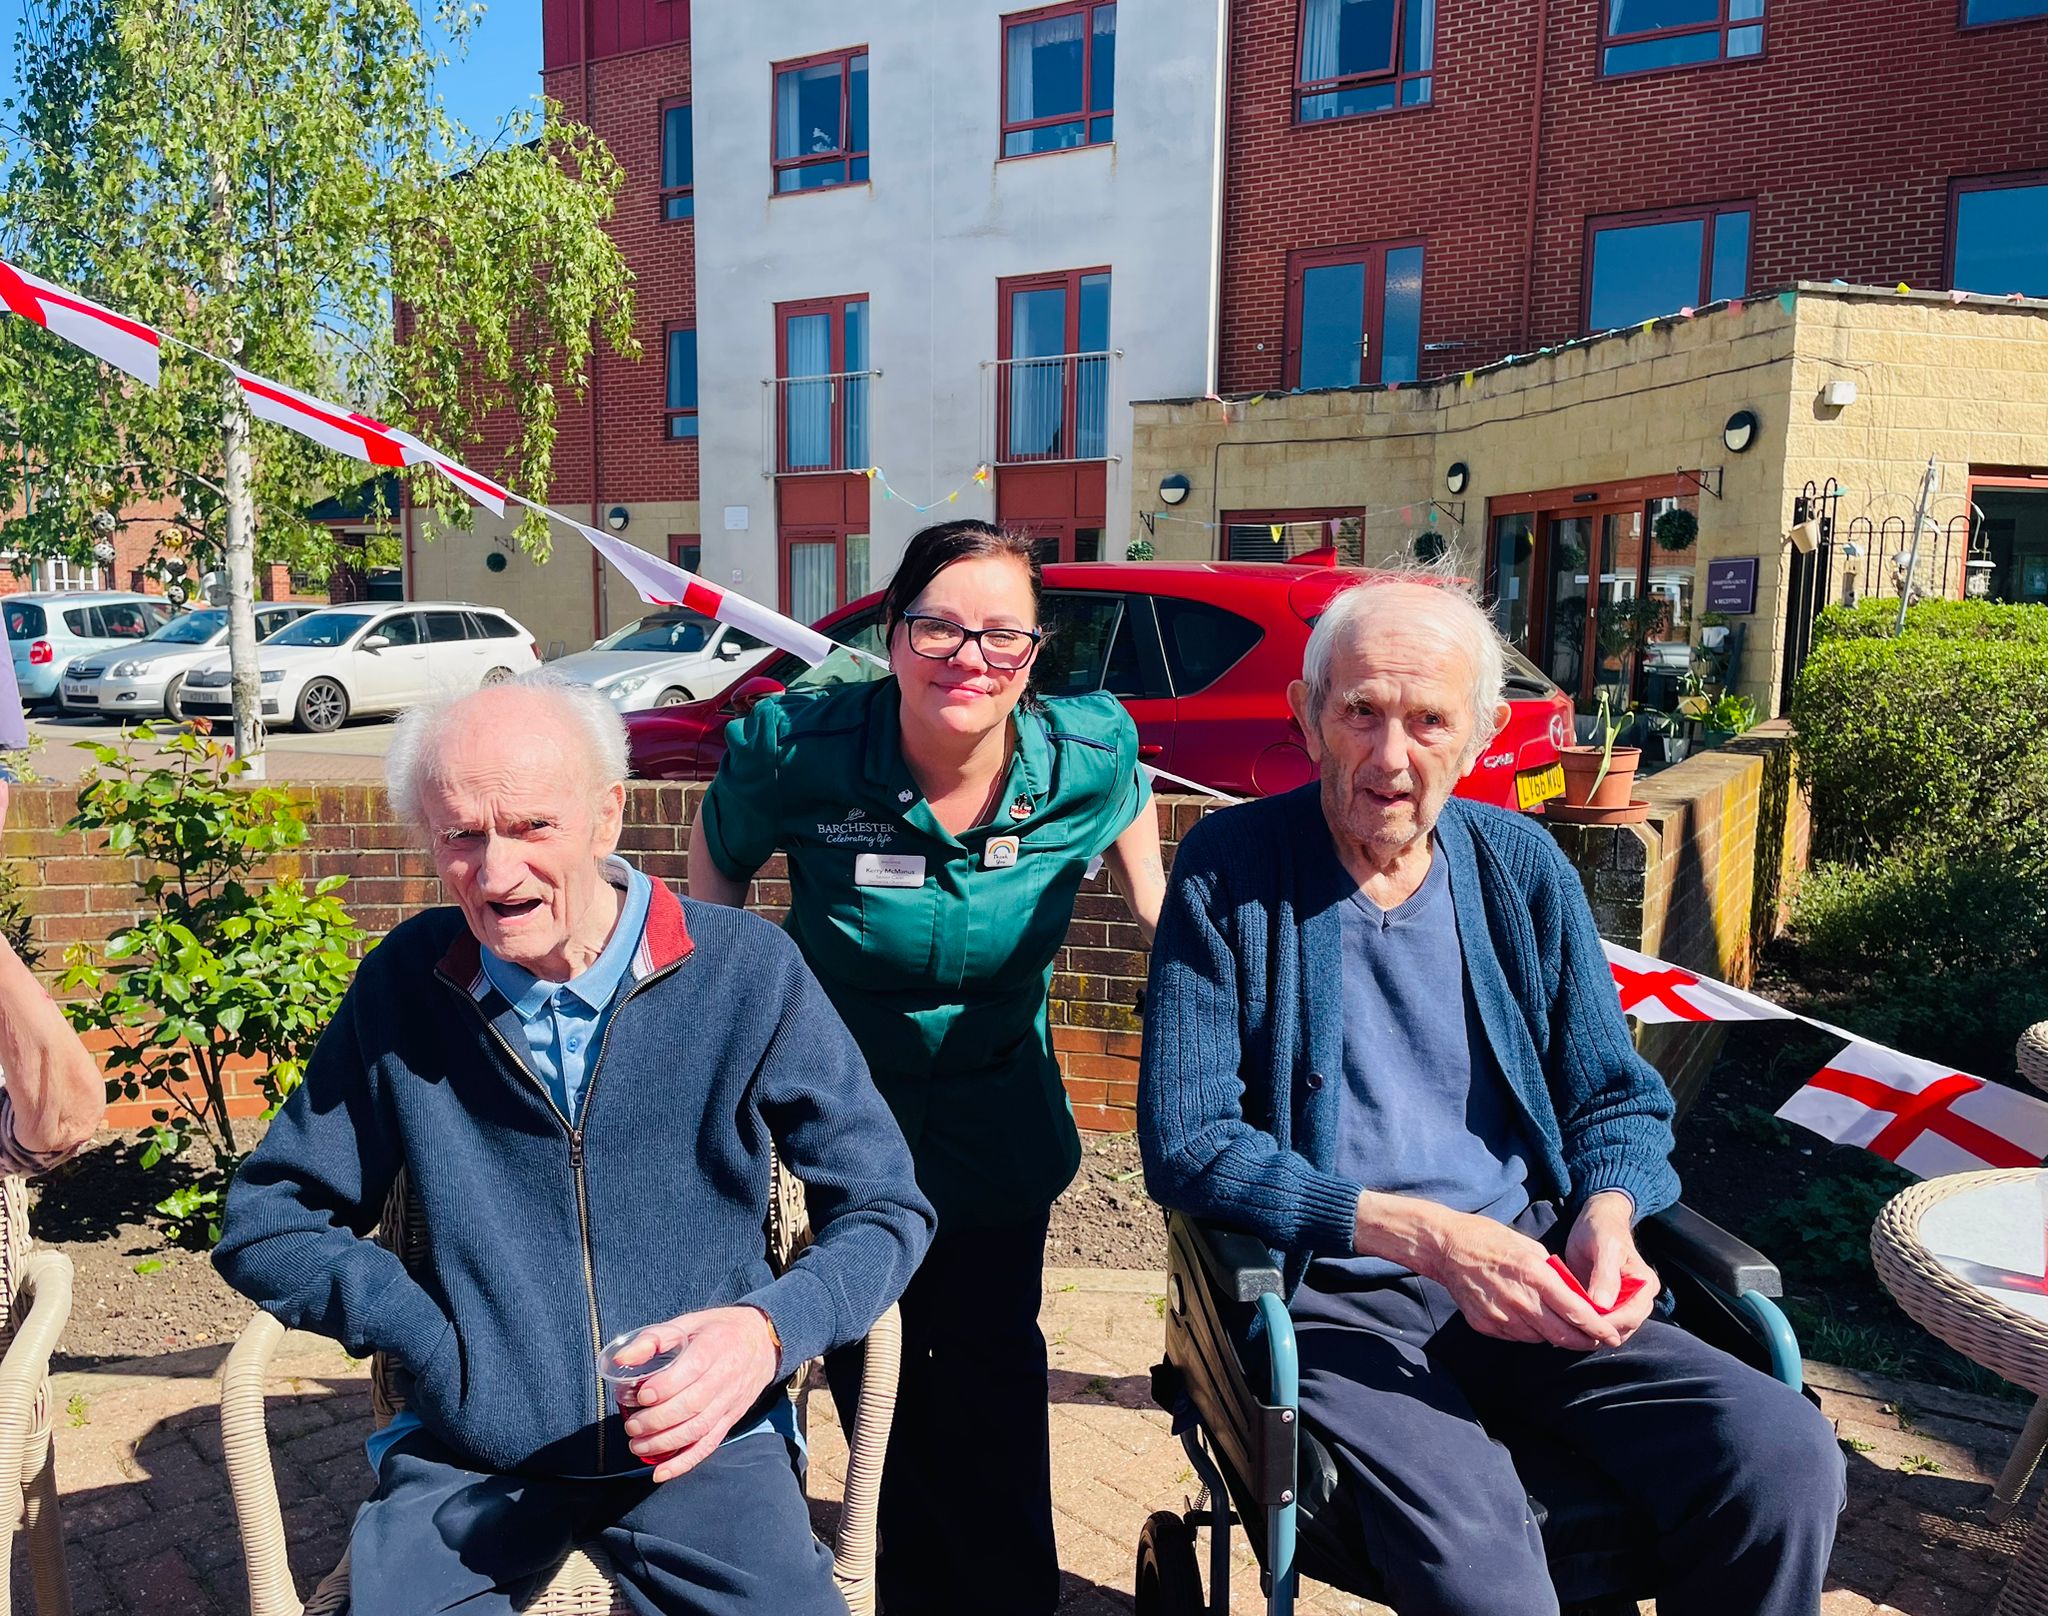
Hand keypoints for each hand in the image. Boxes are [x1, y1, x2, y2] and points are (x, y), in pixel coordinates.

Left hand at [617, 1306, 780, 1481]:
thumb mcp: (688, 1323)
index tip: (641, 1395)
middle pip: (693, 1405)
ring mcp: (729, 1402)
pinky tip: (661, 1473)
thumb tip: (621, 1360)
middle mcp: (724, 1378)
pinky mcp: (730, 1420)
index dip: (664, 1388)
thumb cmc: (717, 1331)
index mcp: (713, 1348)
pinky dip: (685, 1463)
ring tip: (637, 1446)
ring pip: (699, 1429)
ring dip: (665, 1443)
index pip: (692, 1371)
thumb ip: (654, 1339)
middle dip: (657, 1421)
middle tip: (631, 1426)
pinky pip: (709, 1445)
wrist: (761, 1341)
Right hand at [1414, 1207, 1623, 1351]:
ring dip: (1556, 1337)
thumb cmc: (1490, 1240)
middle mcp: (1520, 1300)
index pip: (1577, 1312)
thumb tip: (1575, 1296)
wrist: (1447, 1248)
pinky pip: (1517, 1337)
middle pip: (1563, 1335)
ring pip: (1540, 1339)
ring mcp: (1501, 1316)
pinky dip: (1530, 1333)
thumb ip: (1554, 1275)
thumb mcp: (1530, 1248)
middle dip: (1584, 1341)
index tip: (1612, 1335)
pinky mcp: (1486, 1325)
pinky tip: (1530, 1320)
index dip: (1599, 1328)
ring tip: (1563, 1328)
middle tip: (1596, 1341)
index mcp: (1536, 1276)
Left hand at [1562, 1192, 1658, 1345]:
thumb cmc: (1602, 1229)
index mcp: (1645, 1285)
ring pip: (1610, 1330)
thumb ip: (1605, 1276)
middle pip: (1621, 1329)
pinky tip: (1567, 1319)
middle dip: (1597, 1330)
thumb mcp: (1604, 1247)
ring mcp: (1625, 1303)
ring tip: (1565, 1322)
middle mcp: (1640, 1298)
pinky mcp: (1608, 1304)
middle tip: (1568, 1324)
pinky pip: (1599, 1322)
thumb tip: (1602, 1306)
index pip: (1631, 1317)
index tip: (1581, 1321)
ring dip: (1590, 1329)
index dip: (1606, 1323)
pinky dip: (1585, 1323)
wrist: (1596, 1220)